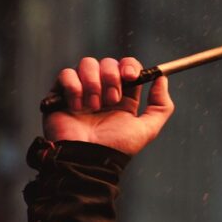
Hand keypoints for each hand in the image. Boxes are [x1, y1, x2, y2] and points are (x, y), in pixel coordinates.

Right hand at [43, 57, 174, 155]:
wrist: (87, 159)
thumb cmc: (116, 147)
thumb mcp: (147, 129)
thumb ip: (161, 105)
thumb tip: (161, 78)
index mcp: (122, 97)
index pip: (127, 67)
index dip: (130, 66)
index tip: (131, 76)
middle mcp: (102, 91)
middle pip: (108, 62)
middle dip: (112, 77)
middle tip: (111, 99)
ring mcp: (81, 91)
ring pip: (87, 63)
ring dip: (93, 83)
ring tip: (93, 106)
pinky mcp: (59, 95)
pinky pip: (65, 74)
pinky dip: (74, 87)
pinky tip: (77, 107)